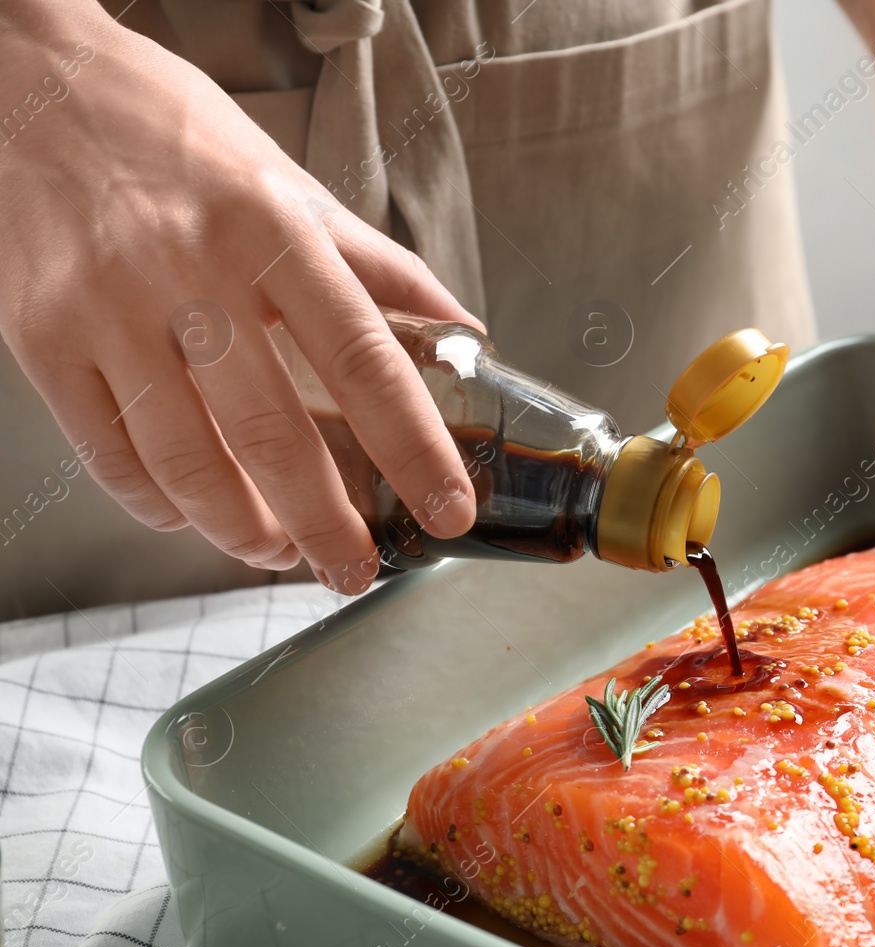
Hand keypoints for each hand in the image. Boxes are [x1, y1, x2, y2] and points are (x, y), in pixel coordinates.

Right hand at [0, 4, 477, 594]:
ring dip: (242, 530)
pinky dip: (157, 503)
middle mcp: (190, 273)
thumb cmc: (170, 133)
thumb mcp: (289, 181)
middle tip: (354, 569)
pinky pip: (106, 452)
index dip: (415, 448)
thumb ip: (378, 265)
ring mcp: (106, 310)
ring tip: (277, 551)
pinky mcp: (39, 338)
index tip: (447, 508)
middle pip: (276, 434)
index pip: (365, 361)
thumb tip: (462, 332)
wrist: (23, 81)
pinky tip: (192, 515)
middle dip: (327, 524)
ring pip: (186, 462)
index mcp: (271, 230)